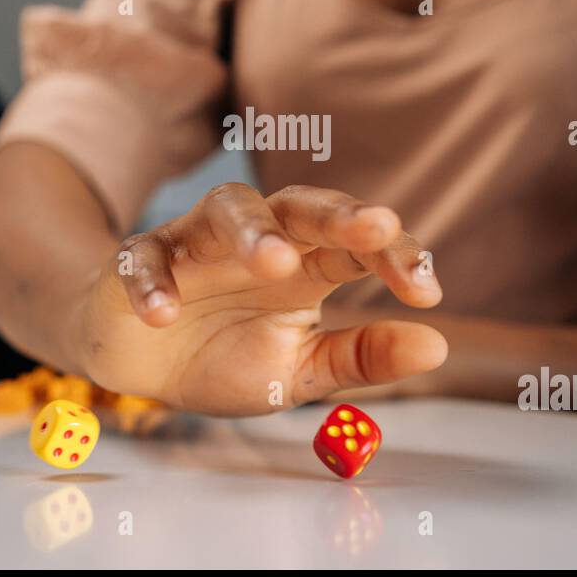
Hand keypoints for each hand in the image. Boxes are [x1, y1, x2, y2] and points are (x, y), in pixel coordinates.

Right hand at [71, 183, 445, 415]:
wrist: (141, 362)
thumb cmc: (225, 355)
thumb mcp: (299, 370)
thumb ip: (360, 357)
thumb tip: (437, 347)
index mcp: (305, 264)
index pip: (357, 246)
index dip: (394, 258)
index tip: (427, 293)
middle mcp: (256, 240)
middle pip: (300, 206)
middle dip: (338, 215)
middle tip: (375, 227)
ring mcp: (195, 244)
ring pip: (225, 211)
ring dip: (251, 232)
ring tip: (276, 262)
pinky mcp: (139, 260)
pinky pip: (146, 259)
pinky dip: (152, 282)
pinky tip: (162, 313)